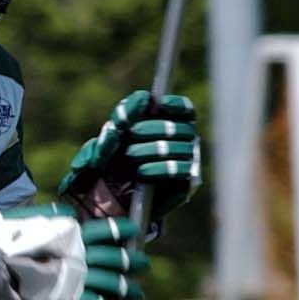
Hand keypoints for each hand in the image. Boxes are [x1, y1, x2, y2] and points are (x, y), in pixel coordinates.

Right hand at [0, 204, 148, 299]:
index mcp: (69, 232)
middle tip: (144, 265)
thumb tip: (66, 213)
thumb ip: (50, 217)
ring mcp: (71, 277)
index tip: (134, 231)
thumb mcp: (27, 220)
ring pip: (108, 284)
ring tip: (137, 295)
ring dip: (125, 290)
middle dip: (131, 262)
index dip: (122, 230)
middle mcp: (76, 254)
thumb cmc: (0, 240)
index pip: (104, 229)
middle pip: (113, 258)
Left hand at [58, 91, 200, 223]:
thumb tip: (140, 100)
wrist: (111, 199)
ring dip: (153, 149)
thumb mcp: (111, 136)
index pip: (185, 109)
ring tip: (131, 155)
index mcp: (171, 125)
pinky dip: (159, 169)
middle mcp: (184, 142)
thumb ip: (123, 116)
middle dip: (154, 128)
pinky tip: (142, 172)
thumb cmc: (112, 160)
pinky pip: (182, 171)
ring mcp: (188, 163)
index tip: (159, 104)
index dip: (175, 104)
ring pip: (182, 148)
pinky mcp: (187, 185)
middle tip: (133, 133)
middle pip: (182, 128)